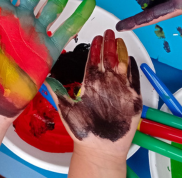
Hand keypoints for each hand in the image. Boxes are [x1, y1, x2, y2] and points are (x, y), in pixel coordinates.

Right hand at [45, 30, 141, 165]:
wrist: (103, 150)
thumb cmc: (84, 131)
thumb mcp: (65, 109)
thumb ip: (56, 90)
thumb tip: (45, 78)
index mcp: (91, 83)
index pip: (94, 58)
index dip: (96, 46)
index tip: (96, 37)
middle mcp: (109, 83)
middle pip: (109, 56)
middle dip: (109, 42)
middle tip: (109, 32)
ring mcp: (124, 89)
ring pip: (124, 63)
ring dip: (121, 50)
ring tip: (120, 40)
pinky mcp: (136, 98)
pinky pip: (136, 76)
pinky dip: (133, 66)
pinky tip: (131, 58)